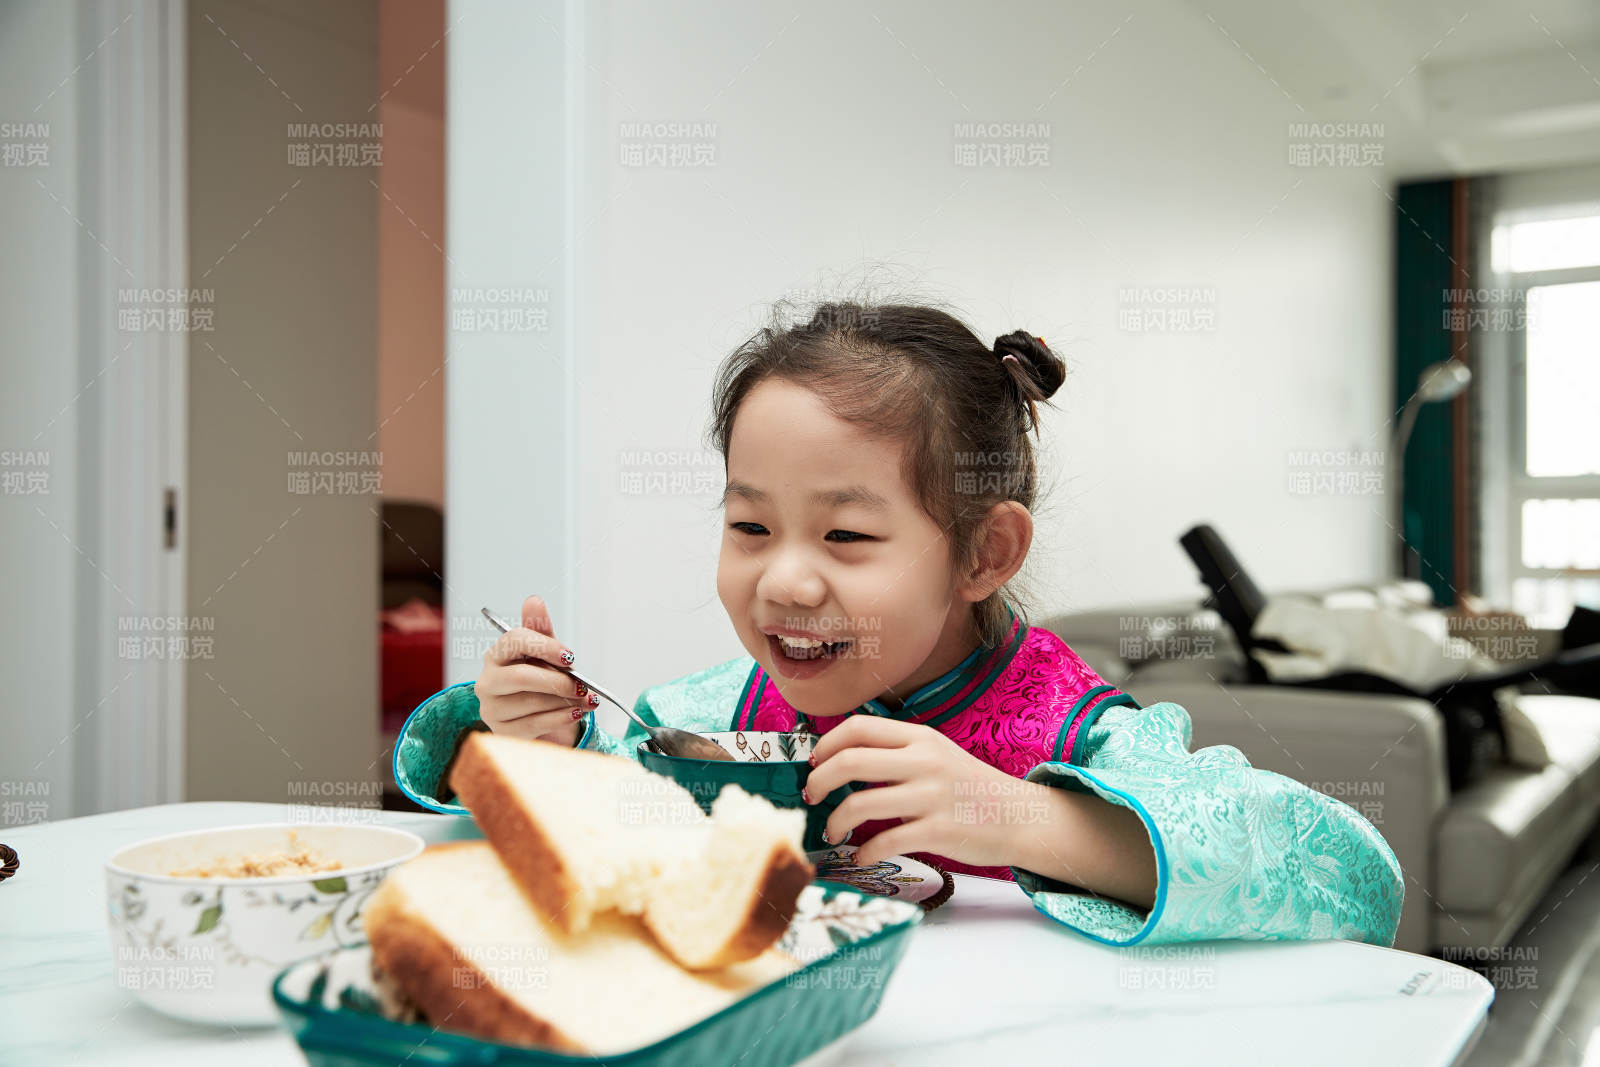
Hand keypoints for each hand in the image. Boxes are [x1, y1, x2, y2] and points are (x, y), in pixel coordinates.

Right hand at [476, 594, 594, 744]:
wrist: (541, 715)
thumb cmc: (541, 679)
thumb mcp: (545, 652)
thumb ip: (540, 629)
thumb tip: (534, 601)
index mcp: (496, 654)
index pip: (515, 641)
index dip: (545, 647)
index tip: (570, 657)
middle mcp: (487, 681)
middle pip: (521, 677)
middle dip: (558, 681)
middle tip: (582, 685)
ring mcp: (492, 708)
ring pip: (532, 702)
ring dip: (565, 701)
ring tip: (586, 699)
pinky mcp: (503, 732)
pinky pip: (535, 724)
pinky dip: (561, 718)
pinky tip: (576, 712)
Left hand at [802, 715, 1038, 867]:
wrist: (1020, 817)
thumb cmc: (969, 789)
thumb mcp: (936, 756)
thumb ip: (897, 755)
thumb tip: (841, 762)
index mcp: (920, 738)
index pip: (858, 727)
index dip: (826, 744)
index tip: (814, 763)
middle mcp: (924, 762)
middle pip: (850, 761)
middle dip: (819, 781)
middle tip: (811, 797)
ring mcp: (931, 796)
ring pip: (861, 803)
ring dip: (835, 822)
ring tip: (832, 833)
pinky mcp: (938, 831)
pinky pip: (885, 841)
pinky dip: (864, 851)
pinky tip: (861, 855)